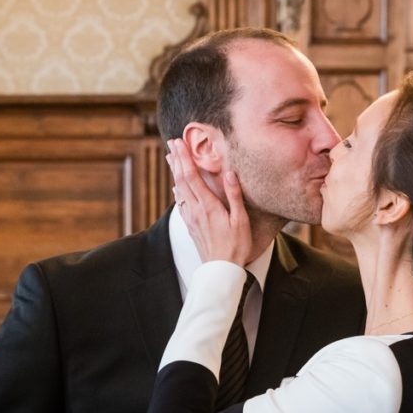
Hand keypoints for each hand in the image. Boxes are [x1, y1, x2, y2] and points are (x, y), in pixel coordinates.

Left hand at [167, 139, 252, 266]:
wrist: (221, 269)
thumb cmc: (235, 245)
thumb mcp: (241, 220)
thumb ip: (235, 196)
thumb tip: (230, 173)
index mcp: (208, 206)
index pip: (192, 176)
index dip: (185, 159)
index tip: (180, 144)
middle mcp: (196, 210)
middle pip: (182, 180)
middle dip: (177, 160)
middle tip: (171, 144)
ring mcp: (191, 218)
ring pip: (179, 190)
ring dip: (174, 172)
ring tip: (170, 159)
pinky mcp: (191, 226)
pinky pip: (181, 203)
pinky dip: (177, 190)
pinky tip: (175, 188)